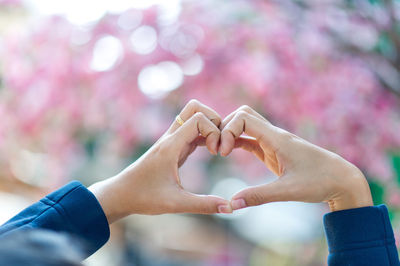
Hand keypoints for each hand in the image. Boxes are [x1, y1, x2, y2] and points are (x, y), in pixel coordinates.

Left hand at [89, 100, 231, 222]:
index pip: (198, 118)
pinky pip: (192, 131)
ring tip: (216, 148)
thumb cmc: (144, 198)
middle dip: (214, 120)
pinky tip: (211, 152)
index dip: (214, 131)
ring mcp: (171, 141)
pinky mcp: (173, 147)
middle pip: (195, 107)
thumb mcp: (175, 204)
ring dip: (210, 126)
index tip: (215, 153)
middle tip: (219, 143)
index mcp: (171, 145)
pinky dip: (205, 135)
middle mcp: (171, 138)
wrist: (121, 194)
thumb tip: (230, 209)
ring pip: (193, 117)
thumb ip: (204, 205)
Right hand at [219, 106, 372, 211]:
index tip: (222, 153)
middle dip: (225, 127)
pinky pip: (250, 138)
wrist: (341, 179)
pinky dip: (236, 141)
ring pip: (245, 124)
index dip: (227, 130)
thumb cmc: (319, 182)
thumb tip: (232, 204)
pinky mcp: (273, 150)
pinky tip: (227, 153)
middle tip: (216, 149)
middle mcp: (274, 135)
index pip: (244, 118)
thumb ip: (259, 196)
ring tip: (218, 151)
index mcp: (277, 138)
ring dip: (230, 133)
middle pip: (242, 114)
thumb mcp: (288, 191)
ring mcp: (273, 141)